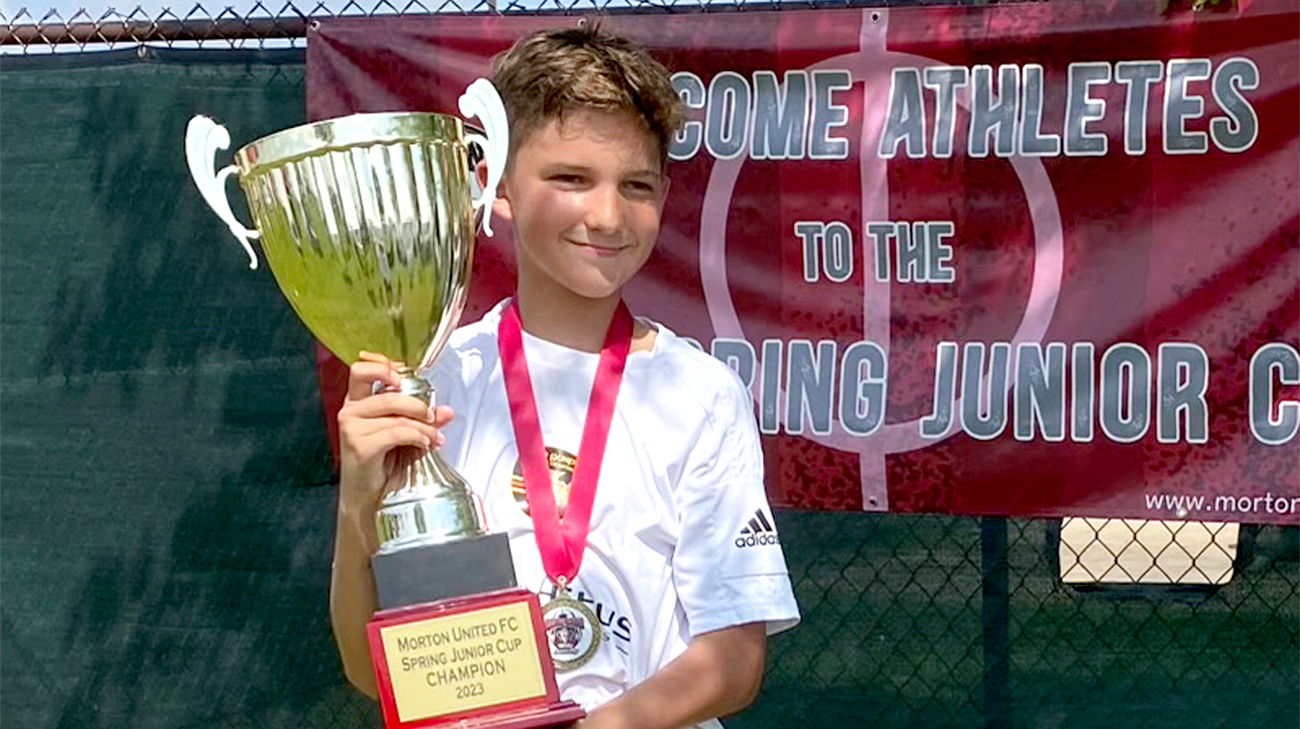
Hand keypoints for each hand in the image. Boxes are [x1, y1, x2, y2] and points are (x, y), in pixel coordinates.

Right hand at [337, 351, 453, 514]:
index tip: (404, 377)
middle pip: (388, 392)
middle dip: (418, 405)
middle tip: (432, 417)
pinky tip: (424, 446)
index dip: (384, 366)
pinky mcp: (359, 446)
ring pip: (397, 416)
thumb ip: (423, 419)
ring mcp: (351, 428)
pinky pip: (397, 432)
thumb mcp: (405, 434)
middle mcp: (350, 411)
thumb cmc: (382, 462)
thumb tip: (447, 411)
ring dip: (424, 427)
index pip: (361, 369)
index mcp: (357, 401)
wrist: (368, 497)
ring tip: (434, 439)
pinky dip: (417, 437)